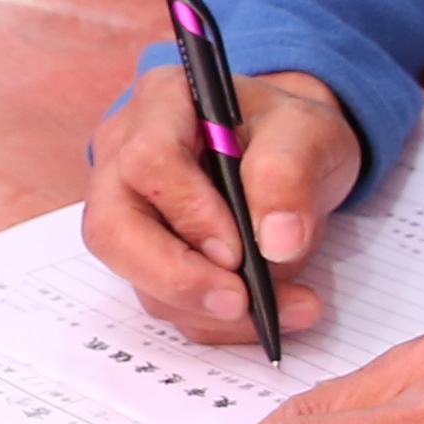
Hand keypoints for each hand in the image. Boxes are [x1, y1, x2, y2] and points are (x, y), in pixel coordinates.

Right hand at [81, 54, 361, 345]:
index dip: (190, 212)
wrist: (290, 156)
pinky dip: (217, 320)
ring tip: (288, 308)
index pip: (149, 160)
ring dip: (208, 309)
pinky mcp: (144, 255)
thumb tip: (276, 242)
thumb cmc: (290, 134)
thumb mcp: (310, 133)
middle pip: (113, 229)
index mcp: (161, 103)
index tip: (241, 249)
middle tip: (240, 303)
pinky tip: (273, 311)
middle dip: (177, 278)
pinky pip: (163, 299)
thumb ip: (291, 173)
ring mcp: (127, 209)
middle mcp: (124, 154)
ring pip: (136, 276)